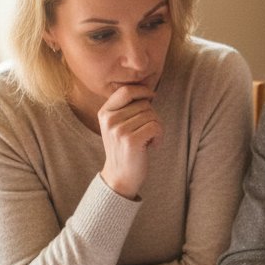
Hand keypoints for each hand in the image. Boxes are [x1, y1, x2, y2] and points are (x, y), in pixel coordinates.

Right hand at [98, 84, 162, 198]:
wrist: (120, 176)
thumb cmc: (125, 149)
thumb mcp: (118, 126)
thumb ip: (127, 108)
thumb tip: (147, 88)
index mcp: (104, 112)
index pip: (126, 90)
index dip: (143, 91)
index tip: (151, 97)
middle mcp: (109, 119)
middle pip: (144, 103)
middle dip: (153, 115)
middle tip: (149, 131)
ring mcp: (119, 130)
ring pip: (152, 115)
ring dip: (157, 128)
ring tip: (149, 139)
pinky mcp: (131, 141)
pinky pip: (156, 127)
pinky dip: (159, 136)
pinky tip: (152, 145)